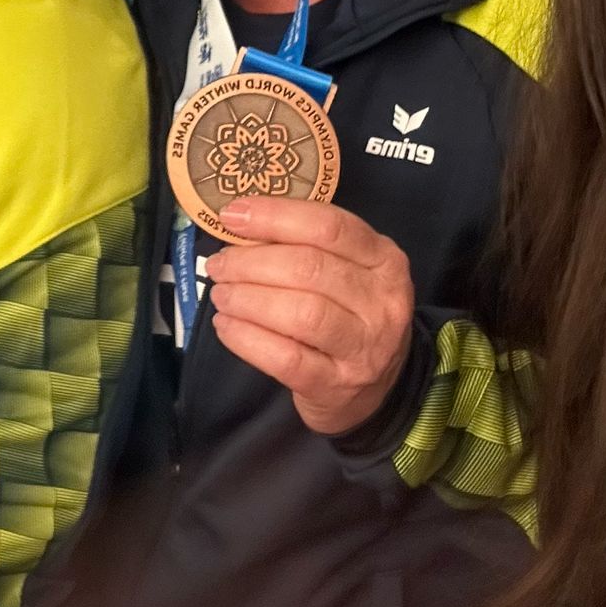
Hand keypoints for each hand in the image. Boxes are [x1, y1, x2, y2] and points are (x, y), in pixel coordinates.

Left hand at [204, 196, 415, 435]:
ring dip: (247, 299)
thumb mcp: (346, 271)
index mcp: (385, 260)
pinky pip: (285, 357)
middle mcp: (382, 302)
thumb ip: (304, 245)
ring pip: (301, 313)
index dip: (275, 217)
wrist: (374, 390)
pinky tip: (226, 325)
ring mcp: (364, 348)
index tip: (232, 216)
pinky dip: (247, 338)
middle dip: (251, 262)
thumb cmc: (349, 314)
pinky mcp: (335, 385)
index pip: (329, 226)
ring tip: (221, 295)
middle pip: (309, 268)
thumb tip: (240, 222)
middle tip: (220, 266)